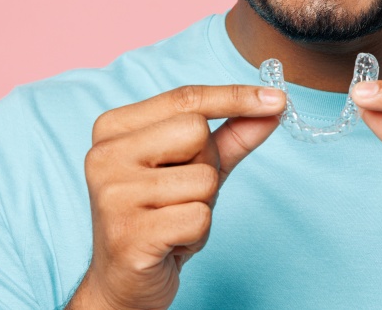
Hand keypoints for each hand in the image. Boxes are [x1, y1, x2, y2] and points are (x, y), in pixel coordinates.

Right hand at [67, 85, 285, 309]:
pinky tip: (172, 242)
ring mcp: (113, 195)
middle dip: (207, 165)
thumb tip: (273, 107)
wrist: (124, 283)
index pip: (185, 98)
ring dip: (203, 205)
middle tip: (182, 193)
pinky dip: (197, 234)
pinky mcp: (129, 235)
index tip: (277, 98)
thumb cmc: (160, 217)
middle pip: (196, 132)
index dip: (235, 97)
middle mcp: (104, 155)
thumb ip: (231, 135)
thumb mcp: (195, 167)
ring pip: (203, 179)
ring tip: (174, 221)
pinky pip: (199, 218)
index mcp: (113, 128)